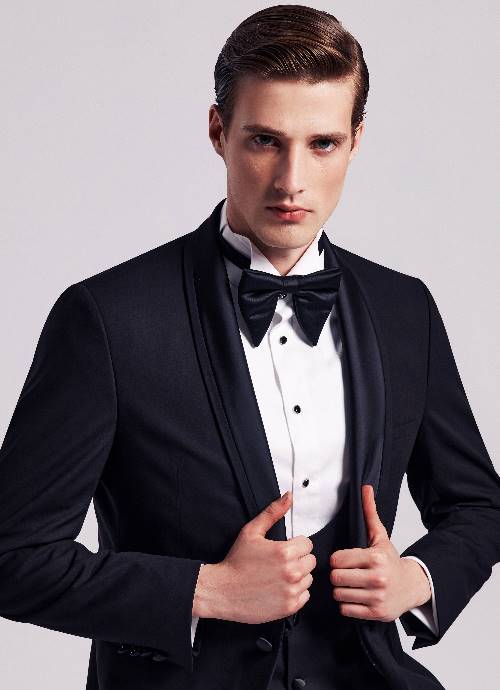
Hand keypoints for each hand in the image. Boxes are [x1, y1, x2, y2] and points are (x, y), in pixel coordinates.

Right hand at [193, 491, 316, 623]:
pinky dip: (296, 592)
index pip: (308, 544)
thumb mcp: (251, 531)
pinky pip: (305, 596)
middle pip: (310, 561)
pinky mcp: (289, 607)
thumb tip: (288, 497)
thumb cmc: (236, 561)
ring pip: (308, 579)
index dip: (295, 545)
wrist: (223, 591)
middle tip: (280, 563)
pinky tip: (280, 588)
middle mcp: (291, 572)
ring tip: (278, 576)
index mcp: (285, 552)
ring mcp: (291, 591)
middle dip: (298, 559)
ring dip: (298, 576)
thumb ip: (272, 512)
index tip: (283, 550)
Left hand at [329, 484, 430, 621]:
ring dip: (341, 591)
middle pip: (336, 577)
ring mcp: (377, 597)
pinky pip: (346, 610)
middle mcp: (377, 578)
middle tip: (346, 574)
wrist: (412, 587)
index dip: (337, 560)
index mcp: (375, 557)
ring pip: (339, 594)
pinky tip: (356, 598)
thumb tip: (366, 488)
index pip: (337, 559)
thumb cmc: (391, 561)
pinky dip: (348, 605)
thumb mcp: (380, 537)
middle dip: (338, 576)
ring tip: (351, 586)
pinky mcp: (376, 613)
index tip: (344, 561)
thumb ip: (369, 513)